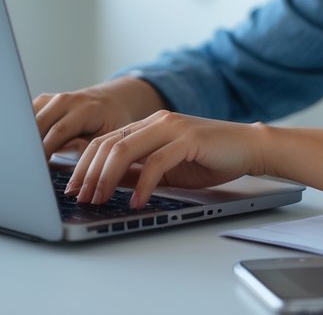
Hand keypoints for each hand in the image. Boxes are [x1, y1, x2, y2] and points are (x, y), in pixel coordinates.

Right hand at [32, 77, 163, 157]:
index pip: (59, 130)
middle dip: (30, 145)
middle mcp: (66, 100)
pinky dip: (25, 131)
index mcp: (85, 109)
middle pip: (38, 123)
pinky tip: (24, 146)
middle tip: (26, 167)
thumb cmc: (111, 124)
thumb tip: (60, 159)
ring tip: (23, 158)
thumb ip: (85, 149)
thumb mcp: (108, 139)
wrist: (111, 102)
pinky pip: (27, 116)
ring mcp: (52, 99)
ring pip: (28, 118)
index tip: (36, 167)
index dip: (45, 149)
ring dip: (25, 137)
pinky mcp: (42, 102)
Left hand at [64, 110, 269, 208]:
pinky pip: (156, 162)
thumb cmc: (210, 159)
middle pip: (108, 145)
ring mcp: (171, 128)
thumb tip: (107, 184)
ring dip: (107, 178)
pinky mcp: (189, 139)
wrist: (249, 147)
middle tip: (80, 198)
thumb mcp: (167, 168)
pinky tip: (137, 201)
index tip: (73, 189)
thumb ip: (139, 170)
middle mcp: (155, 122)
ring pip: (125, 150)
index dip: (84, 166)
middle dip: (89, 174)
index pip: (104, 141)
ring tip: (100, 200)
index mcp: (147, 125)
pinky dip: (143, 184)